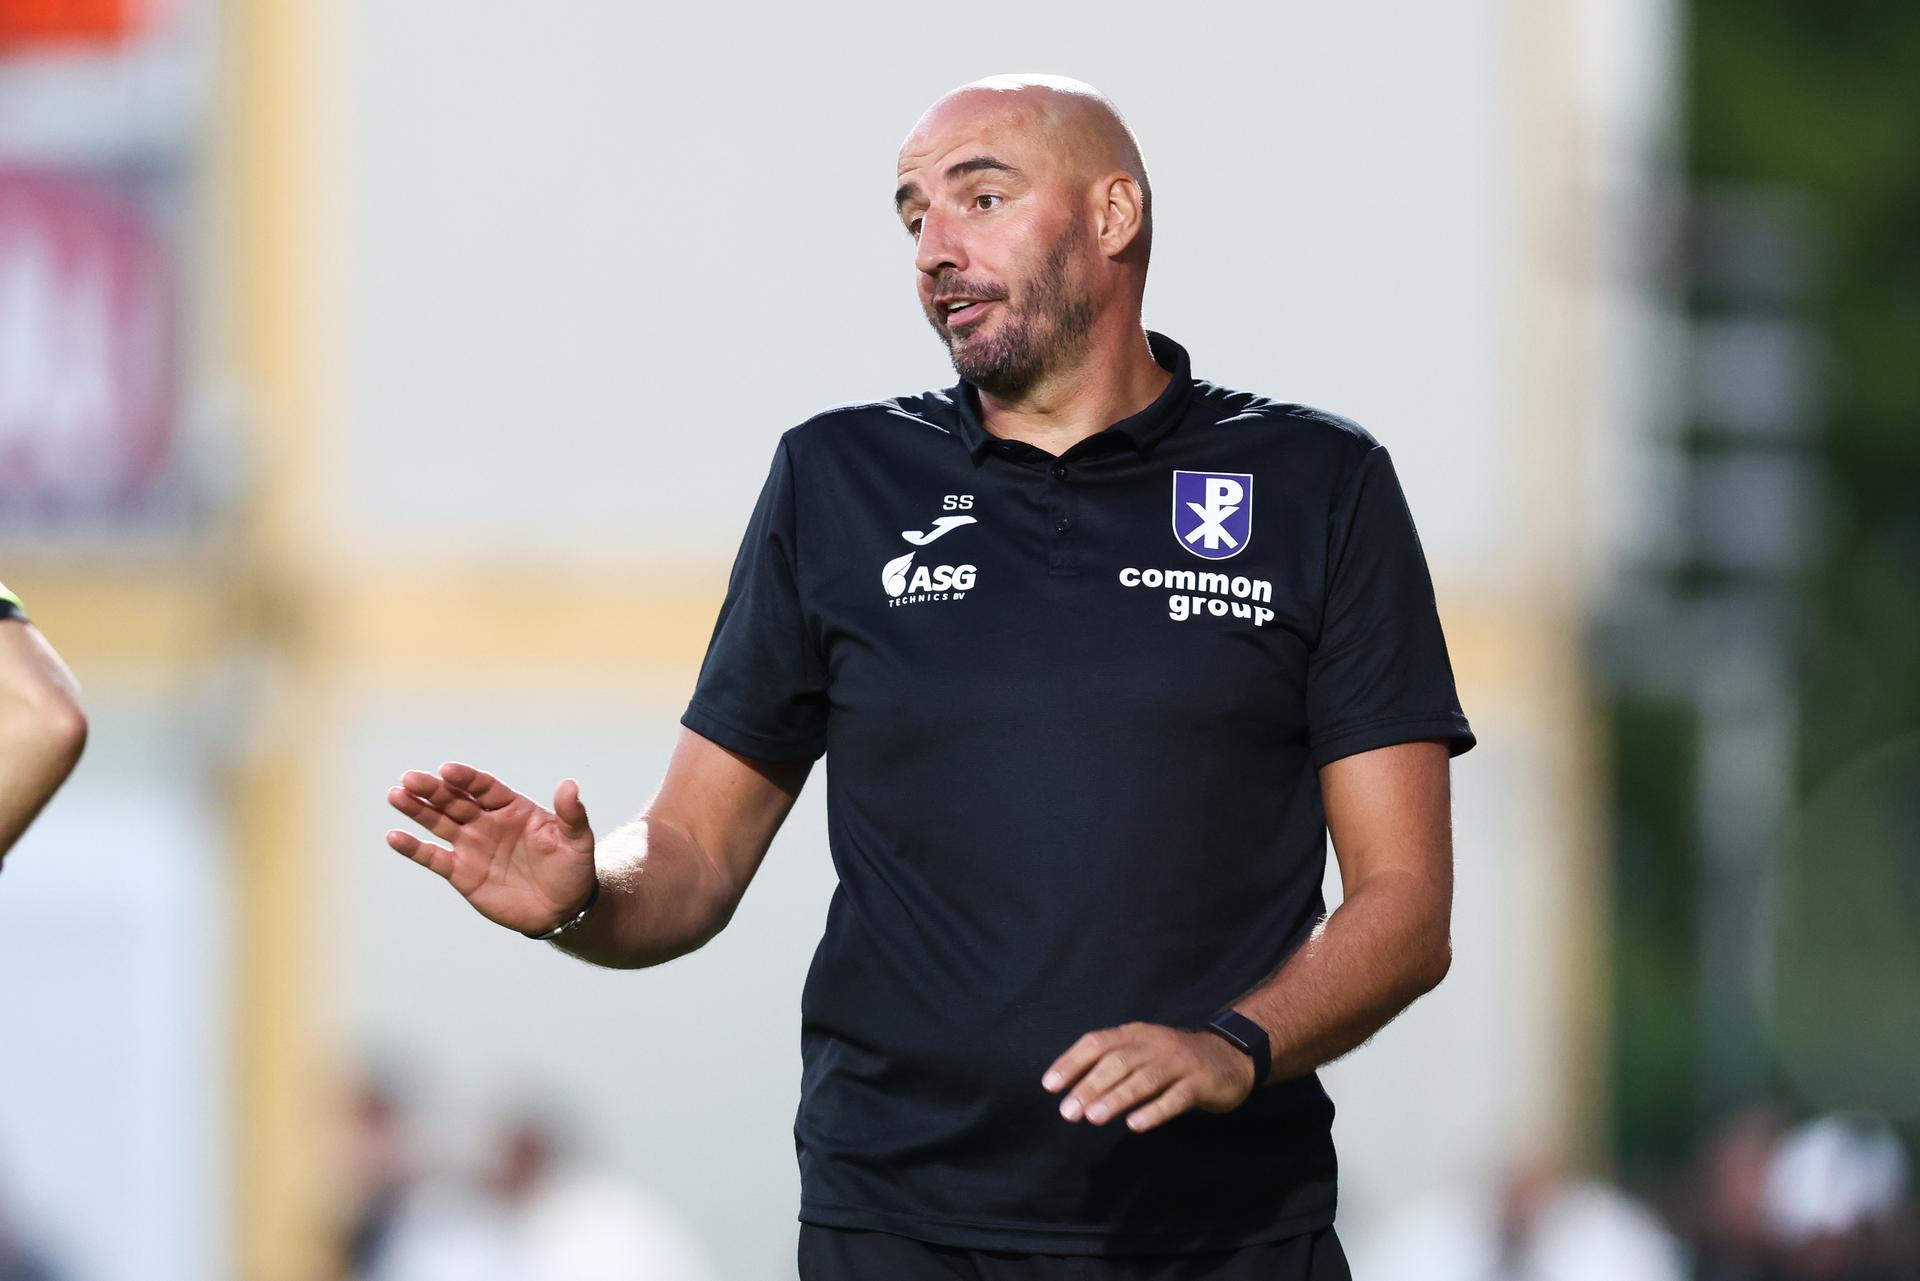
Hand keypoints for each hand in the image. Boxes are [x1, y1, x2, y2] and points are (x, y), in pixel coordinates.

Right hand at [385, 761, 596, 935]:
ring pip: (439, 823)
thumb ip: (571, 814)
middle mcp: (487, 822)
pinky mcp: (461, 873)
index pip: (484, 787)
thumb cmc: (572, 869)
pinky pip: (433, 857)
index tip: (447, 770)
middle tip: (410, 778)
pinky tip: (394, 836)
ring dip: (417, 810)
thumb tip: (570, 786)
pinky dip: (413, 848)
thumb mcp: (577, 840)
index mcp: (512, 808)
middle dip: (433, 789)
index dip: (466, 778)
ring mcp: (471, 846)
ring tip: (396, 795)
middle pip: (455, 800)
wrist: (562, 910)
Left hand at [1041, 1021, 1257, 1133]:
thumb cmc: (1174, 1060)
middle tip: (1067, 1112)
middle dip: (1089, 1086)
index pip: (1097, 1042)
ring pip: (1144, 1079)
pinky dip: (1154, 1110)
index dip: (1072, 1061)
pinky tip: (1136, 1125)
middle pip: (1117, 1062)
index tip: (1050, 1085)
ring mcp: (1179, 1062)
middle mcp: (1154, 1044)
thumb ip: (1112, 1064)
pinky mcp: (1200, 1083)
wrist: (1231, 1057)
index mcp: (1135, 1034)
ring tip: (1093, 1118)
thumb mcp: (1142, 1052)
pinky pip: (1176, 1097)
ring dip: (1116, 1098)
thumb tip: (1072, 1089)